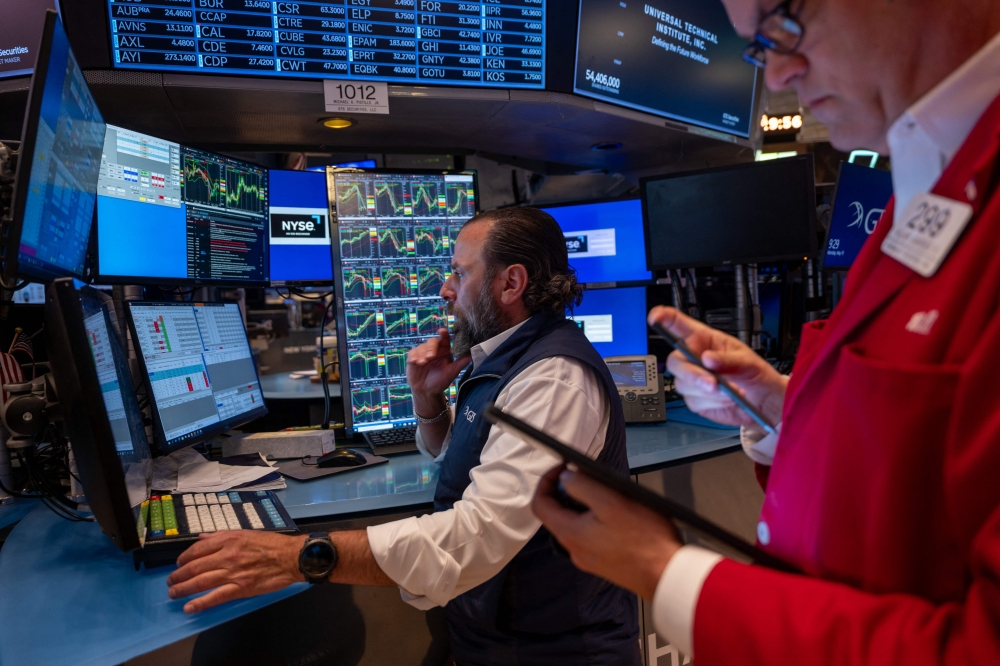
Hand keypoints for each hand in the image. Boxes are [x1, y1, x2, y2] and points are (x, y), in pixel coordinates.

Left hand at [166, 530, 305, 613]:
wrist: (291, 557)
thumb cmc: (271, 544)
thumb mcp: (245, 533)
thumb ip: (221, 535)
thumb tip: (202, 538)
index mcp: (229, 540)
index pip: (198, 549)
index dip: (184, 558)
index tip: (178, 564)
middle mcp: (227, 555)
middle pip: (195, 567)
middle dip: (179, 575)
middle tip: (171, 581)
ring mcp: (233, 573)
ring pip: (201, 582)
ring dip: (183, 588)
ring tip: (174, 593)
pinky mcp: (241, 588)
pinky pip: (216, 597)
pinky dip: (200, 603)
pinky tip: (189, 607)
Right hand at [406, 327, 470, 416]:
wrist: (426, 392)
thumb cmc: (440, 382)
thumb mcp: (452, 372)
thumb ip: (461, 362)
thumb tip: (473, 355)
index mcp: (444, 351)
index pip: (445, 339)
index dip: (444, 333)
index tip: (442, 331)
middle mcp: (434, 350)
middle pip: (432, 341)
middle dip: (431, 348)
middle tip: (430, 357)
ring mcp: (423, 353)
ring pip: (422, 346)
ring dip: (422, 354)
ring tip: (423, 363)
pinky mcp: (413, 357)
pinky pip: (412, 352)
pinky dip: (414, 356)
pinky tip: (416, 362)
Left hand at [531, 466, 680, 600]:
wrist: (667, 575)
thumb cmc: (644, 540)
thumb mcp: (612, 502)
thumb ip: (583, 486)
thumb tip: (565, 478)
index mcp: (570, 534)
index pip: (540, 505)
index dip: (546, 482)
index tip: (562, 468)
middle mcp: (574, 550)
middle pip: (556, 515)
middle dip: (566, 492)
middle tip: (587, 478)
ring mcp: (589, 559)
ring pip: (574, 526)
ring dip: (583, 506)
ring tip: (606, 495)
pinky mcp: (604, 564)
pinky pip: (590, 537)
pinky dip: (595, 521)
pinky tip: (617, 516)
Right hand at [649, 306, 786, 426]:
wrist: (761, 402)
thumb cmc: (755, 374)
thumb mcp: (748, 361)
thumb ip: (728, 360)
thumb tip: (708, 359)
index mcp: (704, 340)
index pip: (679, 324)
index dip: (664, 319)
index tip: (656, 318)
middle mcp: (694, 357)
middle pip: (675, 361)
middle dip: (692, 374)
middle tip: (712, 383)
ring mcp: (692, 378)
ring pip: (683, 384)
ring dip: (707, 391)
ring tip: (731, 392)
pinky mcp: (694, 398)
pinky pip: (693, 401)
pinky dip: (712, 403)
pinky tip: (726, 400)